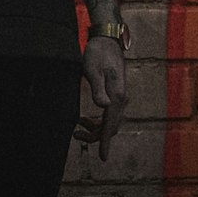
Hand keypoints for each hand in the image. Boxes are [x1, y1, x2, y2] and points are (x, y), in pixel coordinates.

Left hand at [74, 35, 125, 160]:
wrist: (107, 39)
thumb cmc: (99, 52)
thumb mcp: (93, 68)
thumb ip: (98, 88)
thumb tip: (103, 107)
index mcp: (118, 95)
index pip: (110, 123)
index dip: (105, 141)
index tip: (103, 157)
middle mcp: (122, 98)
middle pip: (111, 126)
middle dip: (96, 135)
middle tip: (76, 133)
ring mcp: (120, 96)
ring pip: (110, 122)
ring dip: (96, 128)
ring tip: (78, 125)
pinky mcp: (116, 93)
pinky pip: (110, 114)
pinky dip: (99, 120)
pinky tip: (86, 117)